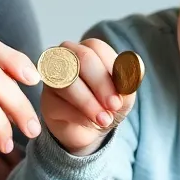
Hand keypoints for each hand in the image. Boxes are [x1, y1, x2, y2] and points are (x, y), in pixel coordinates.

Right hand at [41, 39, 135, 155]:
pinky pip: (60, 104)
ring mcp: (53, 77)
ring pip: (69, 82)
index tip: (122, 90)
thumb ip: (129, 80)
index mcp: (88, 49)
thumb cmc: (107, 104)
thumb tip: (133, 66)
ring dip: (90, 103)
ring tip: (105, 120)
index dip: (111, 69)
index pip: (97, 48)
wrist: (91, 130)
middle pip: (83, 58)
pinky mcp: (46, 100)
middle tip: (114, 106)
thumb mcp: (124, 94)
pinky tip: (90, 123)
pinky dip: (79, 116)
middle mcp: (67, 56)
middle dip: (102, 84)